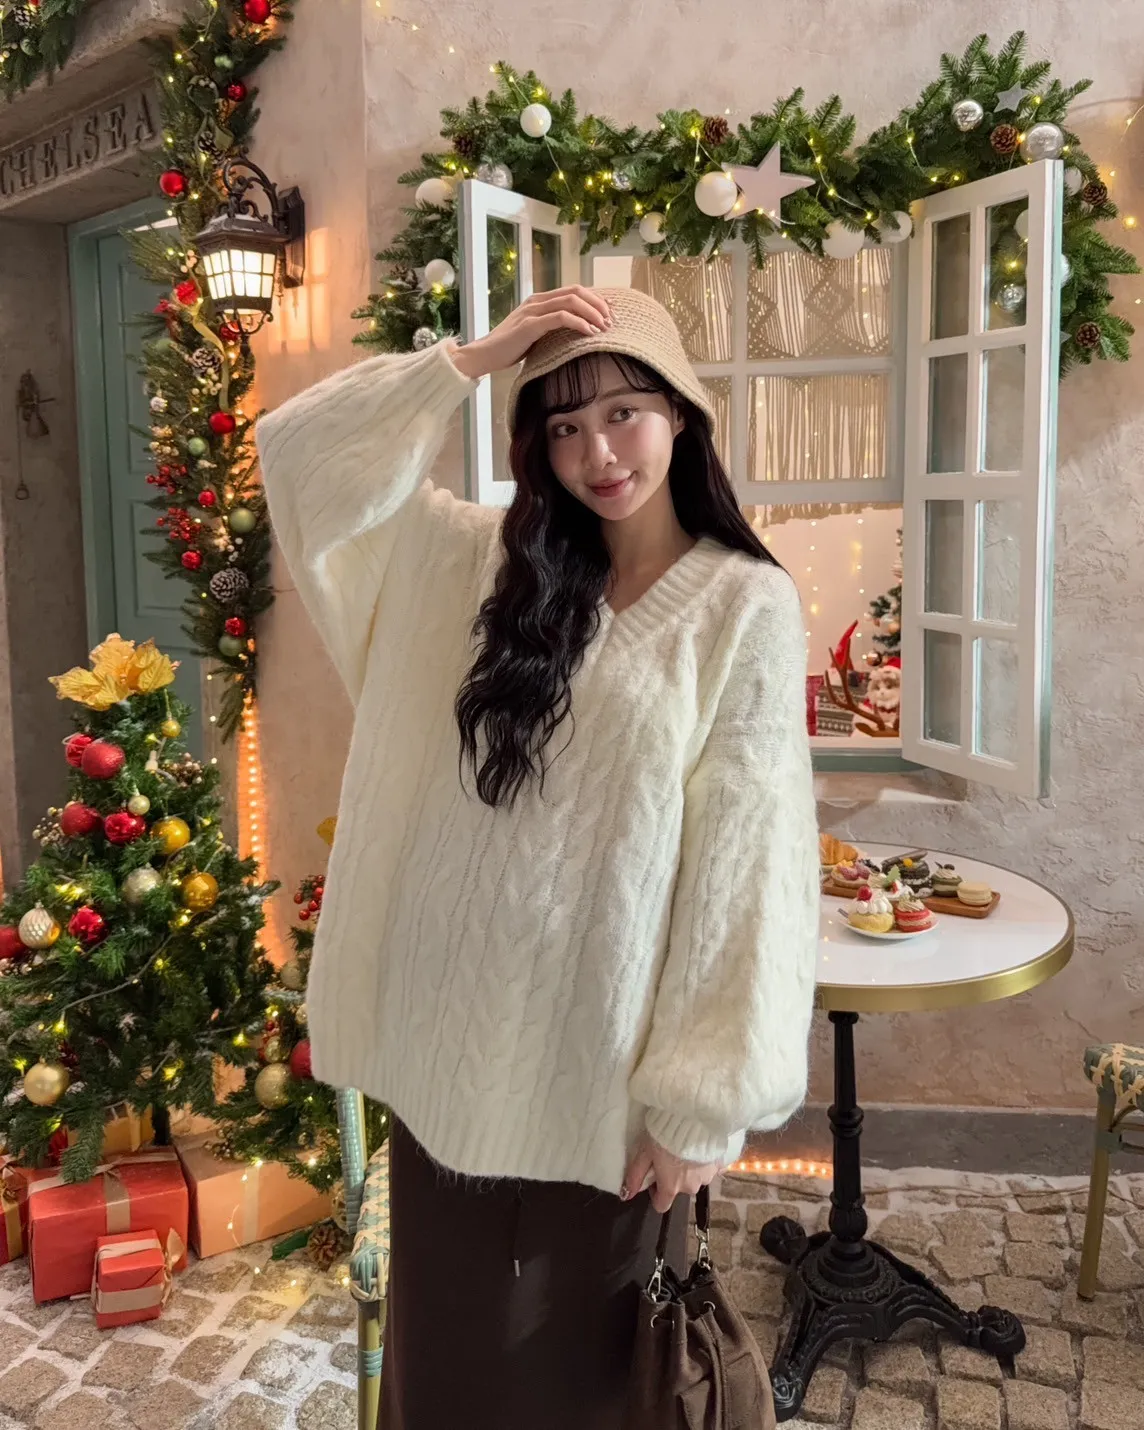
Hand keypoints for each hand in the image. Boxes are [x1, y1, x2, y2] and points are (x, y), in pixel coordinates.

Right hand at [447, 285, 611, 380]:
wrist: (483, 355)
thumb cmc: (508, 349)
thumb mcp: (534, 336)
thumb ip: (550, 330)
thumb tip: (574, 336)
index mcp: (539, 301)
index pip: (573, 291)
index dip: (595, 299)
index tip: (611, 312)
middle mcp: (537, 301)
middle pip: (576, 291)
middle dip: (598, 304)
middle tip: (612, 320)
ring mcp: (533, 311)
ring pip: (571, 301)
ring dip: (592, 313)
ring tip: (604, 326)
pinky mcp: (530, 325)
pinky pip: (560, 317)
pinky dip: (579, 323)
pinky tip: (590, 333)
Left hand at [621, 1130, 722, 1214]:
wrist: (693, 1119)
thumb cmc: (665, 1136)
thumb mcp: (644, 1152)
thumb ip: (635, 1176)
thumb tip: (626, 1194)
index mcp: (671, 1187)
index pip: (662, 1205)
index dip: (656, 1194)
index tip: (655, 1177)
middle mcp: (690, 1187)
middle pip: (679, 1189)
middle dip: (674, 1177)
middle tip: (669, 1157)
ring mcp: (706, 1177)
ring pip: (695, 1179)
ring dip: (689, 1170)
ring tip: (684, 1150)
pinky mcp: (718, 1165)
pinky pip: (709, 1169)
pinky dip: (703, 1162)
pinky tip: (698, 1148)